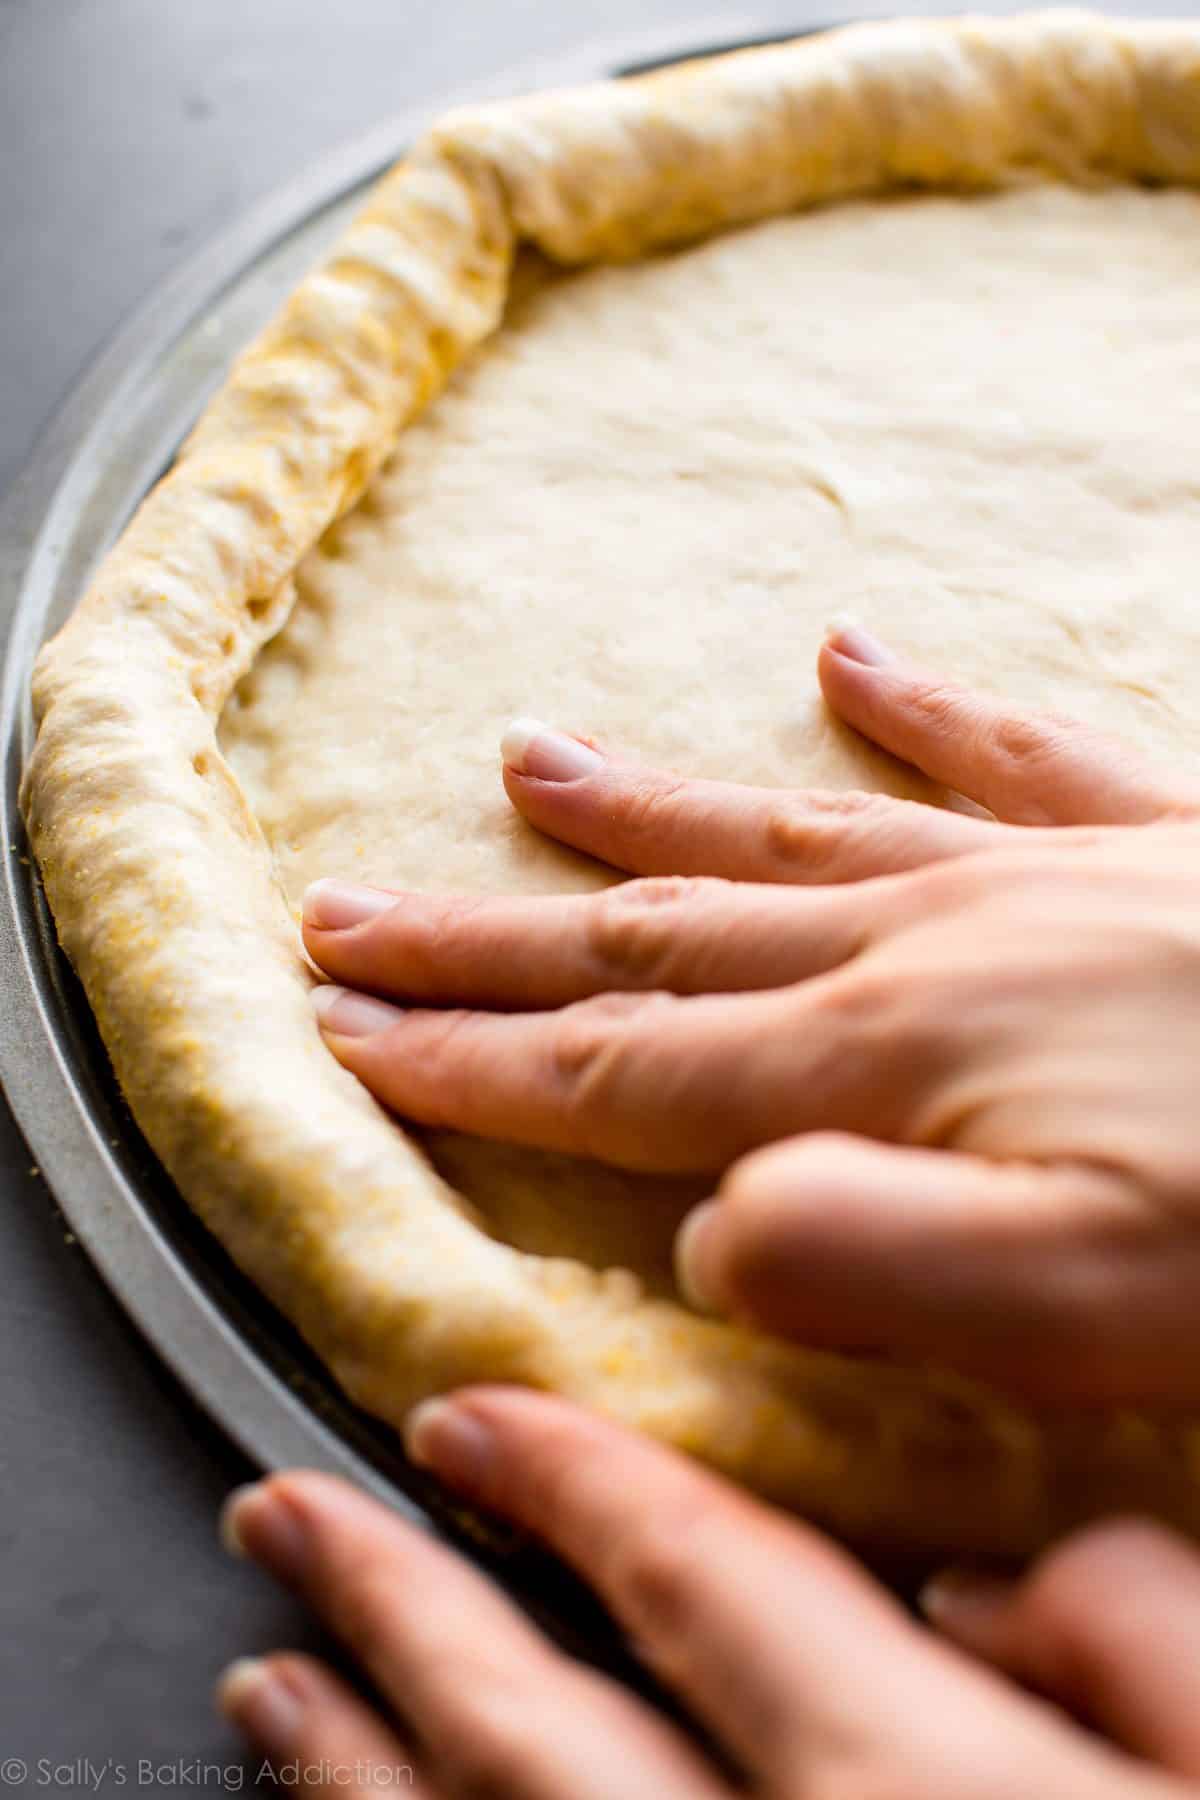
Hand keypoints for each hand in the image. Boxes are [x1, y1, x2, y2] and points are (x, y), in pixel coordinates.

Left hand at [218, 1389, 1199, 1797]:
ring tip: (263, 1685)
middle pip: (528, 1738)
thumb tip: (998, 1585)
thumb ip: (1137, 1641)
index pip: (699, 1585)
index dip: (572, 1481)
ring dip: (348, 1775)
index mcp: (913, 1798)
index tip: (469, 1418)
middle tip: (280, 1514)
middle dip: (391, 1606)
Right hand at [301, 625, 1199, 1405]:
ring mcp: (1041, 873)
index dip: (469, 1062)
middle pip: (659, 936)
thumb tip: (708, 1229)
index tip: (342, 1037)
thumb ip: (872, 1261)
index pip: (622, 1069)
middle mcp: (932, 946)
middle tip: (349, 910)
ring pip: (791, 830)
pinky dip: (923, 711)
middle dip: (489, 938)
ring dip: (646, 812)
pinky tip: (857, 656)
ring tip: (528, 767)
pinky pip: (1014, 752)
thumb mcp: (1093, 1304)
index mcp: (890, 1067)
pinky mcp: (1159, 839)